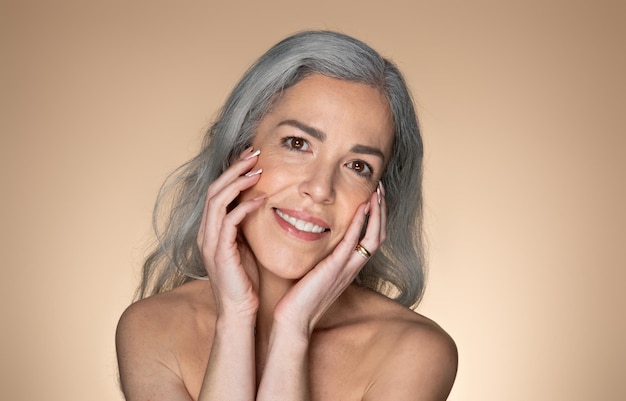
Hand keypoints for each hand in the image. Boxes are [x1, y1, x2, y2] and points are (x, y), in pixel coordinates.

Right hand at [196, 147, 264, 318]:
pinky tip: (262, 199)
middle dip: (234, 169)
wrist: (238, 311)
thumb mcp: (244, 246)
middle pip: (214, 189)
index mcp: (210, 229)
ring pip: (218, 201)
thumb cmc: (245, 281)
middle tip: (255, 153)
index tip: (251, 157)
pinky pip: (229, 222)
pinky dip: (245, 207)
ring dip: (238, 182)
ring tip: (258, 170)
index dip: (232, 172)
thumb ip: (245, 226)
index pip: (217, 191)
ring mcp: (210, 241)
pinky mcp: (220, 252)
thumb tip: (260, 203)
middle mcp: (205, 232)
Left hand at [273, 183, 386, 336]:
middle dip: (382, 209)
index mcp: (350, 266)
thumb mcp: (316, 271)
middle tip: (380, 188)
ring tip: (377, 192)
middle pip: (380, 234)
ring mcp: (347, 268)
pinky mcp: (336, 268)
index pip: (373, 237)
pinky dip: (360, 223)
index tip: (374, 195)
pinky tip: (361, 207)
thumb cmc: (300, 297)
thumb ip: (323, 256)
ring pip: (374, 237)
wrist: (294, 320)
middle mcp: (354, 267)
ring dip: (377, 212)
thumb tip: (317, 236)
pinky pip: (353, 243)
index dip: (377, 216)